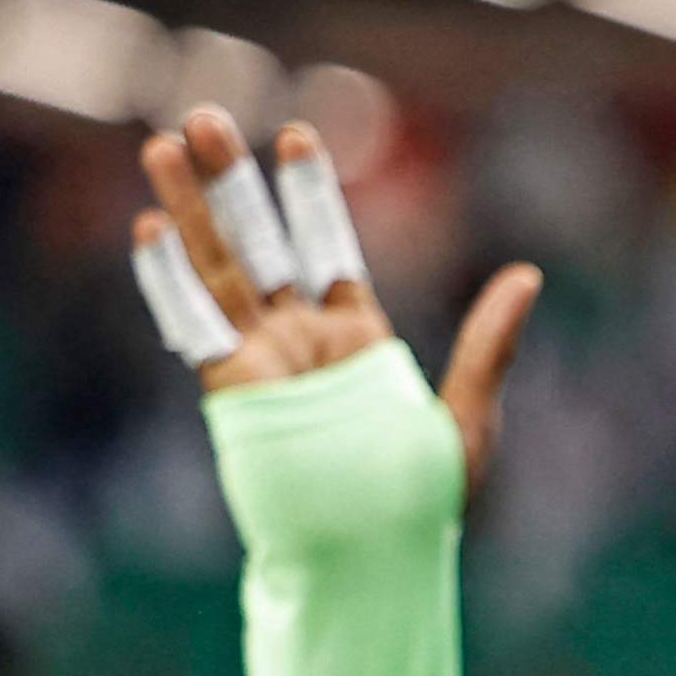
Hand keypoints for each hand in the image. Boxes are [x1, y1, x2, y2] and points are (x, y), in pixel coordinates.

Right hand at [134, 108, 541, 505]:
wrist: (374, 562)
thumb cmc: (421, 506)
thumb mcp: (467, 418)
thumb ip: (490, 344)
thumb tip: (528, 275)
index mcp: (354, 339)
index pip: (325, 248)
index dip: (308, 193)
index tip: (296, 136)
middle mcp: (299, 342)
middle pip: (258, 242)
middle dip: (231, 181)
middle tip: (204, 113)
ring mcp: (260, 363)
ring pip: (217, 270)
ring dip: (190, 209)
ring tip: (161, 144)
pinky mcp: (230, 392)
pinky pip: (192, 326)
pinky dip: (169, 281)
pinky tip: (147, 230)